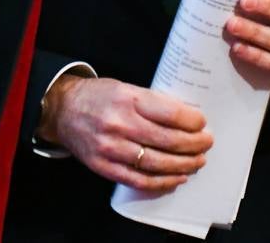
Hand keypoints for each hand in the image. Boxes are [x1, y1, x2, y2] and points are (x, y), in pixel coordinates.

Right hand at [37, 76, 212, 191]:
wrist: (62, 110)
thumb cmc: (98, 96)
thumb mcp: (126, 87)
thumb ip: (153, 102)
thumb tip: (186, 116)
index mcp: (128, 99)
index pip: (170, 114)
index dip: (192, 121)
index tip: (202, 123)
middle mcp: (119, 124)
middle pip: (167, 140)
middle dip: (193, 144)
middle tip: (206, 143)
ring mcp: (110, 148)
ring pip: (156, 163)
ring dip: (183, 165)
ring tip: (197, 162)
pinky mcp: (103, 166)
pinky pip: (138, 180)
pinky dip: (161, 182)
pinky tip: (176, 178)